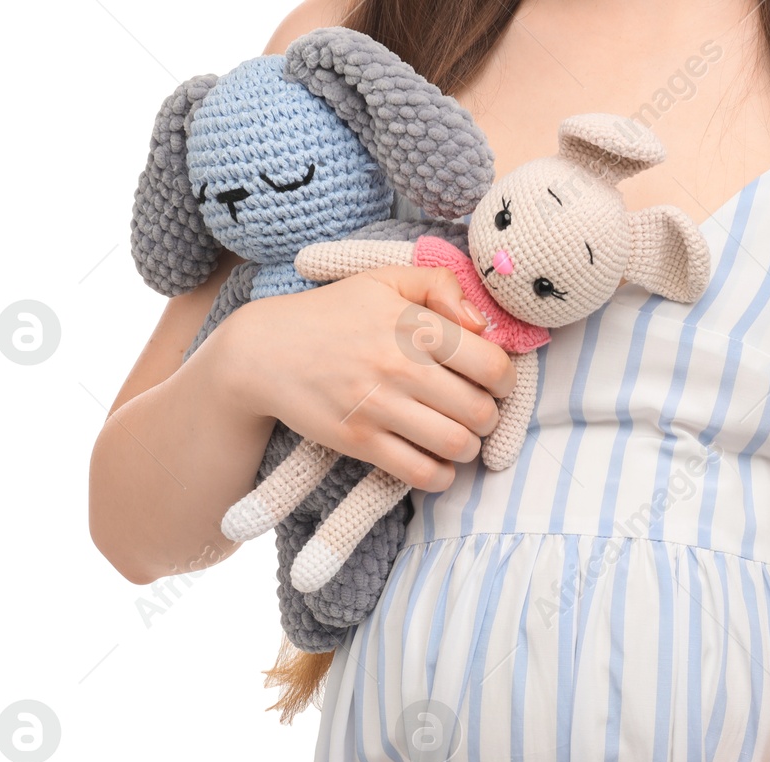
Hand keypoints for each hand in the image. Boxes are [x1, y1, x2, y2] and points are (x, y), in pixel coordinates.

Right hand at [211, 266, 517, 491]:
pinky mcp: (359, 441)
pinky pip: (422, 473)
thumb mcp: (384, 279)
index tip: (494, 382)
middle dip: (489, 417)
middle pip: (481, 411)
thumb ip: (440, 285)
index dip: (505, 380)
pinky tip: (437, 461)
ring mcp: (379, 407)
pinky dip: (441, 475)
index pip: (493, 365)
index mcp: (414, 326)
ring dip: (468, 448)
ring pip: (457, 445)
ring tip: (458, 436)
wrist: (263, 351)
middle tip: (475, 411)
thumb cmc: (333, 314)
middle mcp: (401, 368)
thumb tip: (482, 324)